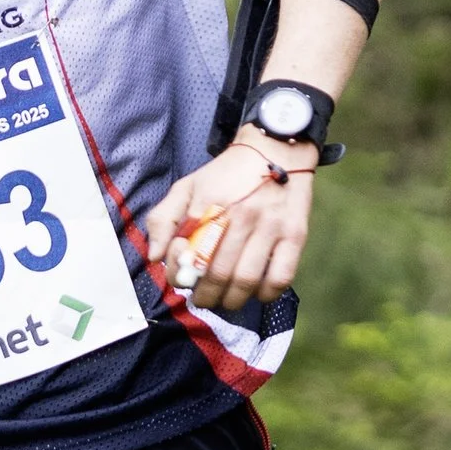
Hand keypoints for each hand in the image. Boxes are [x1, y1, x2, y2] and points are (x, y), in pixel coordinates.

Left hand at [144, 133, 317, 310]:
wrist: (276, 149)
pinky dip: (266, 293)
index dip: (181, 276)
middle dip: (206, 297)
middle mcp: (239, 215)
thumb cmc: (227, 174)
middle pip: (217, 275)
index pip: (187, 256)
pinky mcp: (295, 234)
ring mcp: (270, 226)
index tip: (184, 278)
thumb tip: (155, 257)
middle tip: (204, 299)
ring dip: (233, 300)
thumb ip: (163, 219)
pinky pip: (280, 277)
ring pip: (247, 281)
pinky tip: (257, 291)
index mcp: (208, 204)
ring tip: (227, 300)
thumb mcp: (188, 186)